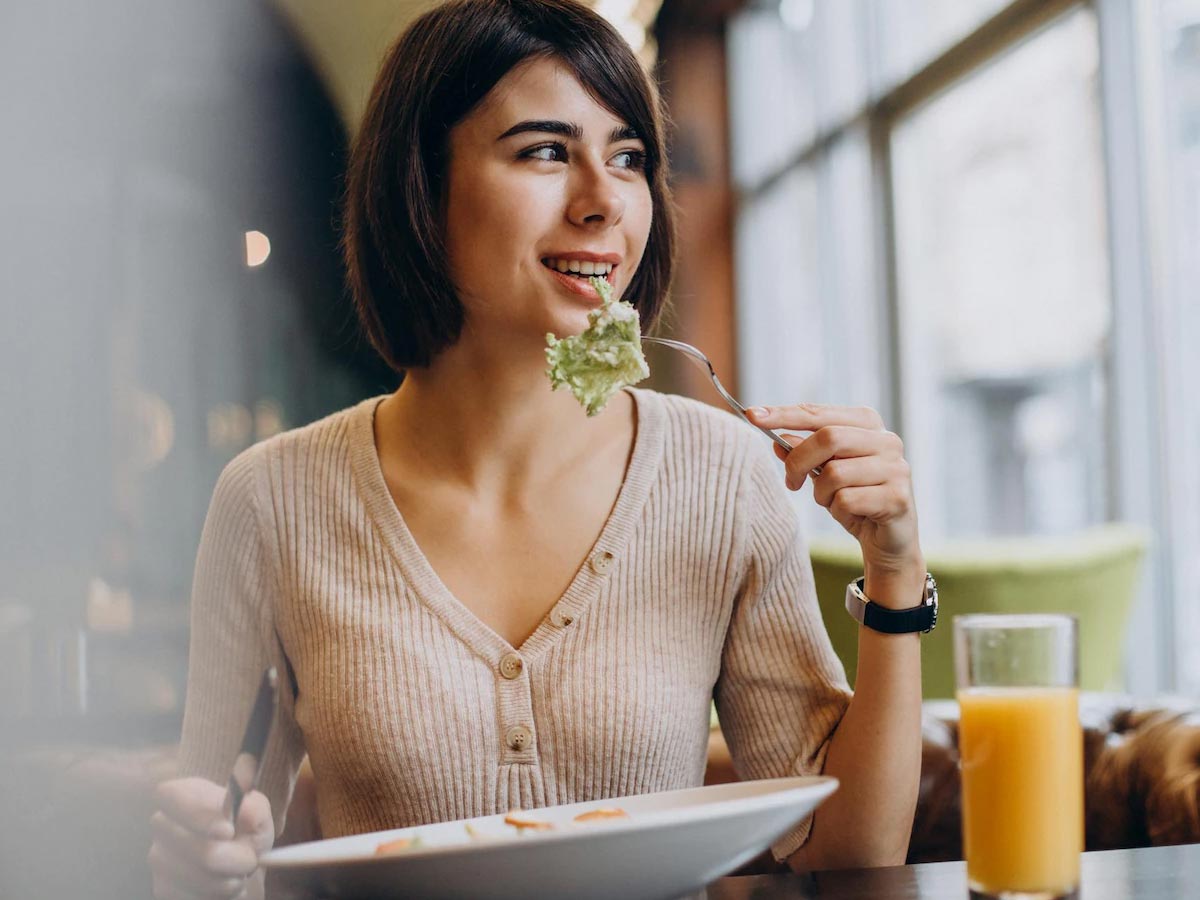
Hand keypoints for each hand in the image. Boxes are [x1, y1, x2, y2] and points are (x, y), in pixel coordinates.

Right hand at [149, 776, 273, 899]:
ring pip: (197, 877)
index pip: (173, 796)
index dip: (198, 815)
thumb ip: (253, 809)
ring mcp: (158, 858)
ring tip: (239, 872)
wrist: (239, 863)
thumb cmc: (245, 831)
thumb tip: (245, 812)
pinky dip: (218, 896)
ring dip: (229, 881)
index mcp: (182, 794)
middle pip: (190, 845)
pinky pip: (193, 897)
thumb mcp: (256, 813)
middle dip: (232, 858)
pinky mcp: (161, 888)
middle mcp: (162, 824)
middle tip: (251, 859)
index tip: (228, 831)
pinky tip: (225, 884)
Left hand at [748, 403, 922, 591]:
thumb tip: (776, 439)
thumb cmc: (854, 499)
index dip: (783, 414)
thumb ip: (803, 453)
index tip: (751, 415)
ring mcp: (896, 468)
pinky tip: (852, 515)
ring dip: (822, 494)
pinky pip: (846, 501)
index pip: (818, 413)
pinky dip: (838, 511)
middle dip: (799, 461)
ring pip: (835, 473)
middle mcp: (886, 440)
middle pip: (827, 437)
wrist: (888, 540)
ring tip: (833, 501)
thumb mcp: (822, 473)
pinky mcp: (897, 498)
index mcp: (867, 423)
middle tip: (792, 482)